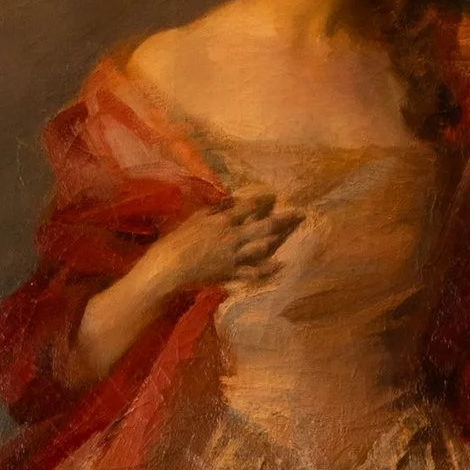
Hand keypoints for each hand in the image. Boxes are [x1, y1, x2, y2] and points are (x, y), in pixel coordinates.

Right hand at [154, 182, 301, 300]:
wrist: (168, 268)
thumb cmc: (177, 242)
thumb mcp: (196, 219)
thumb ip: (215, 210)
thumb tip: (231, 201)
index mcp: (222, 221)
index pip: (249, 206)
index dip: (265, 200)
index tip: (276, 196)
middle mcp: (231, 236)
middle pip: (263, 225)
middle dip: (284, 218)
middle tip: (301, 213)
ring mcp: (231, 256)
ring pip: (260, 246)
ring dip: (279, 238)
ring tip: (294, 231)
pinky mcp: (228, 273)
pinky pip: (251, 272)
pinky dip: (267, 269)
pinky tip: (281, 265)